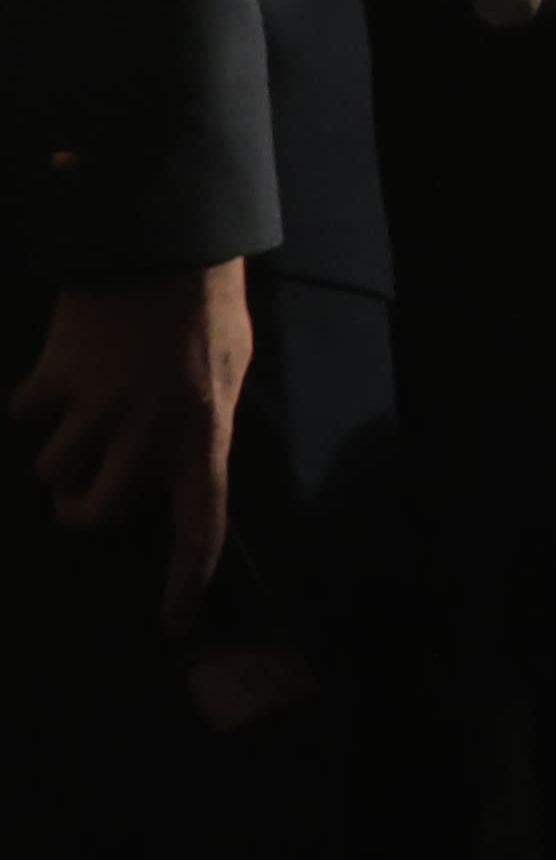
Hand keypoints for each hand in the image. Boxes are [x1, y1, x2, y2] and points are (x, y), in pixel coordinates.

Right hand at [12, 263, 248, 627]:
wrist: (169, 238)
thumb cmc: (206, 306)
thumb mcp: (226, 368)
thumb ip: (199, 420)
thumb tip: (170, 468)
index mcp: (204, 426)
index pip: (201, 521)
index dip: (187, 577)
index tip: (174, 622)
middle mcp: (152, 426)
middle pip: (96, 513)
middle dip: (79, 510)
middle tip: (79, 494)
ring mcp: (99, 403)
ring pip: (51, 470)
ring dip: (56, 453)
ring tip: (75, 419)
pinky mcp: (56, 374)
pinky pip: (25, 413)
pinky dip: (32, 402)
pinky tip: (54, 377)